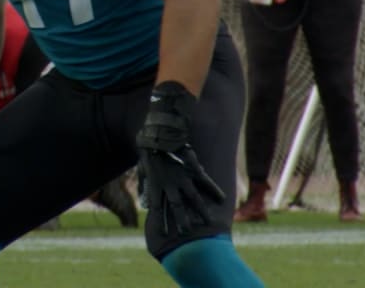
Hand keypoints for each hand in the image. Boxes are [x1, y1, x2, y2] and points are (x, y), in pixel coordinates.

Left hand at [137, 81, 225, 236]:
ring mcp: (183, 176)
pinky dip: (214, 190)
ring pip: (194, 198)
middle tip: (187, 235)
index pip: (158, 207)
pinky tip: (223, 200)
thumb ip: (144, 184)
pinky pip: (205, 182)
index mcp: (157, 183)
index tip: (164, 234)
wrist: (160, 130)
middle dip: (182, 221)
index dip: (161, 221)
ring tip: (207, 224)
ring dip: (200, 212)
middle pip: (177, 207)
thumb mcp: (142, 166)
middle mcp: (171, 183)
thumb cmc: (149, 147)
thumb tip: (144, 200)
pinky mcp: (193, 168)